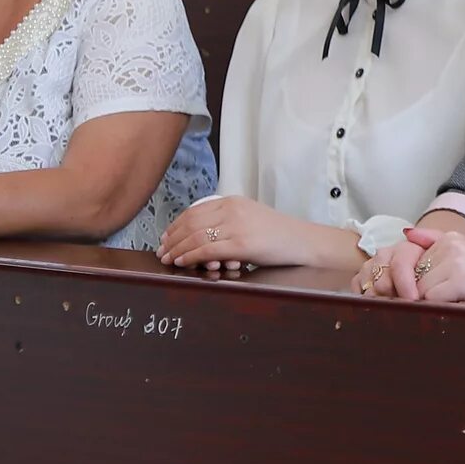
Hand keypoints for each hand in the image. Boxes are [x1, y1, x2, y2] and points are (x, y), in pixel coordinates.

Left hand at [159, 195, 340, 274]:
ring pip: (195, 237)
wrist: (303, 241)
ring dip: (177, 249)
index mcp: (233, 201)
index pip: (194, 212)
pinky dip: (190, 257)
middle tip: (161, 252)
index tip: (165, 238)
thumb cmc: (278, 234)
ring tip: (168, 259)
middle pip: (190, 224)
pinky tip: (183, 262)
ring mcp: (237, 227)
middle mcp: (233, 210)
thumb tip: (198, 234)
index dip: (174, 226)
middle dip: (171, 239)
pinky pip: (207, 250)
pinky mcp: (241, 244)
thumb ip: (227, 220)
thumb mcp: (250, 216)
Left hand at [359, 224, 464, 310]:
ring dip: (436, 303)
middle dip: (427, 293)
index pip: (411, 265)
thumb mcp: (464, 255)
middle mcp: (452, 244)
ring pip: (420, 291)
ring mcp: (457, 260)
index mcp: (450, 237)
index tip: (444, 288)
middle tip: (456, 294)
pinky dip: (444, 308)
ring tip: (460, 299)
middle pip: (412, 279)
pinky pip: (432, 300)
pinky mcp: (463, 279)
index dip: (420, 284)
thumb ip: (433, 242)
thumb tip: (406, 233)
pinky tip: (464, 303)